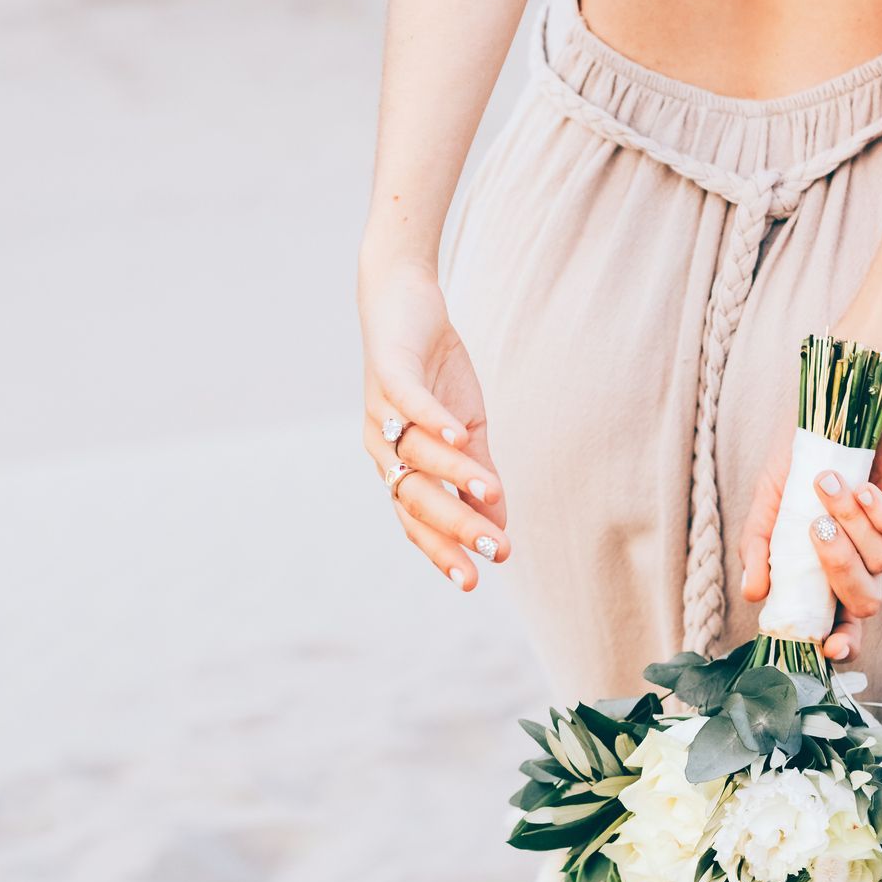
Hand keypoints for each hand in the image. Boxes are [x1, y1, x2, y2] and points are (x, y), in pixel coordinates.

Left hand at [360, 257, 507, 590]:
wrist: (404, 300)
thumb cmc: (434, 371)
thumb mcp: (469, 429)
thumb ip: (479, 477)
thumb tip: (498, 529)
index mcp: (401, 465)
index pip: (416, 520)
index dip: (442, 550)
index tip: (474, 581)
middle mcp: (383, 445)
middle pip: (415, 497)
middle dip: (454, 526)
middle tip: (493, 550)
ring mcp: (383, 410)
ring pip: (416, 454)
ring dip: (454, 475)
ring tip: (492, 493)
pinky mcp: (389, 370)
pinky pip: (409, 402)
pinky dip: (433, 420)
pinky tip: (460, 435)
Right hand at [739, 395, 881, 661]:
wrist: (842, 399)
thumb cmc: (807, 449)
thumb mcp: (771, 498)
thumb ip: (759, 544)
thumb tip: (754, 593)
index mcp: (831, 566)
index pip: (843, 621)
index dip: (841, 642)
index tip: (827, 648)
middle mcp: (866, 558)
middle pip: (866, 602)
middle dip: (839, 572)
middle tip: (816, 532)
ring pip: (881, 562)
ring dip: (849, 523)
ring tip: (828, 483)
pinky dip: (878, 514)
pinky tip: (861, 487)